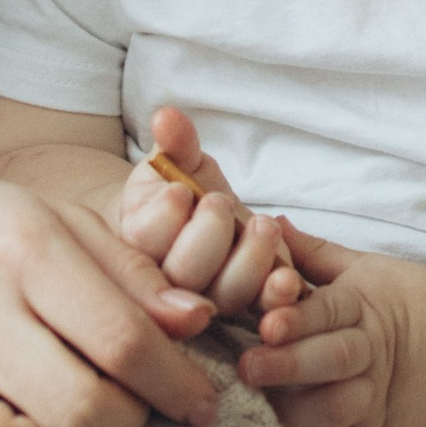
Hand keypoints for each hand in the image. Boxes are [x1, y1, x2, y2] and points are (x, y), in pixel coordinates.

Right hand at [114, 103, 300, 319]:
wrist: (199, 227)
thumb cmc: (183, 191)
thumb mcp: (179, 163)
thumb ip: (176, 142)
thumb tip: (166, 116)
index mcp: (139, 243)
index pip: (145, 240)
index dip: (164, 216)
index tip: (182, 191)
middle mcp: (169, 282)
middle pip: (184, 274)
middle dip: (207, 236)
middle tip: (221, 202)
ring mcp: (208, 300)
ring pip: (224, 295)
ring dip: (249, 262)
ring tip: (263, 225)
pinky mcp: (246, 308)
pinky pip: (259, 310)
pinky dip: (274, 297)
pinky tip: (286, 280)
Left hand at [240, 225, 425, 426]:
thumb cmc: (401, 298)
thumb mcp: (361, 267)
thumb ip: (311, 252)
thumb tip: (263, 221)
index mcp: (359, 307)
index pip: (327, 310)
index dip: (298, 316)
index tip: (266, 320)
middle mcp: (368, 352)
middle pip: (331, 360)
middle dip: (289, 365)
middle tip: (247, 369)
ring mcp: (375, 397)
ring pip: (339, 411)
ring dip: (299, 420)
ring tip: (255, 426)